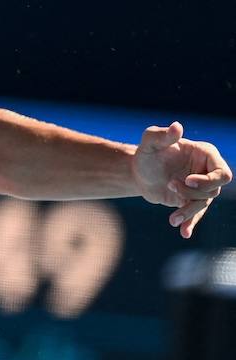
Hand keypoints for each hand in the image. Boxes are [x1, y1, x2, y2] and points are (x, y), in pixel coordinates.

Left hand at [131, 121, 230, 238]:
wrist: (137, 172)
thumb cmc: (147, 153)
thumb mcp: (149, 143)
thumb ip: (161, 135)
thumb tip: (177, 126)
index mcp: (205, 155)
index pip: (222, 173)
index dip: (208, 180)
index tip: (188, 181)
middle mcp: (206, 172)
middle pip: (214, 190)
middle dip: (193, 193)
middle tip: (170, 185)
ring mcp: (201, 188)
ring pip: (204, 204)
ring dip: (188, 210)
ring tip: (172, 218)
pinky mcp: (191, 201)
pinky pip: (196, 214)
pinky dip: (191, 223)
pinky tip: (184, 233)